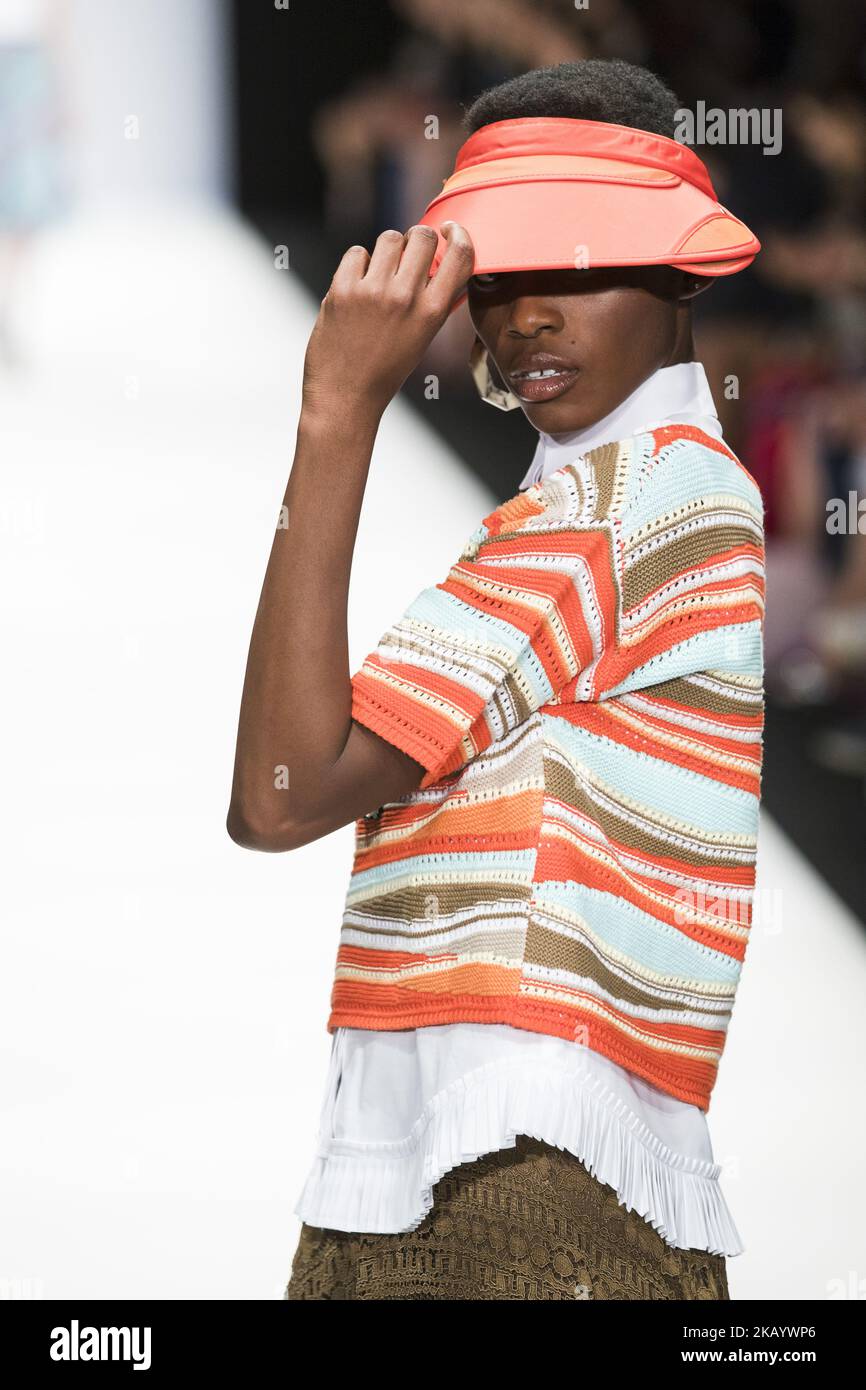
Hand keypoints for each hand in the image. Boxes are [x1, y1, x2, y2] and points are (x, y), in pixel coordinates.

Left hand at [301, 222, 473, 419]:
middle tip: (408, 255)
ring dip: (387, 251)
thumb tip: (443, 266)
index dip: (457, 234)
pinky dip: (357, 265)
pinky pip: (357, 252)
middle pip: (422, 236)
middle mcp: (405, 298)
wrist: (345, 396)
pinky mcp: (343, 289)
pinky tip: (357, 287)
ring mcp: (372, 292)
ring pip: (389, 239)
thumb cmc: (384, 371)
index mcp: (431, 313)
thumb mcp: (421, 339)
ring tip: (380, 274)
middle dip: (417, 239)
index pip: (459, 255)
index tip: (448, 230)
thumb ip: (434, 302)